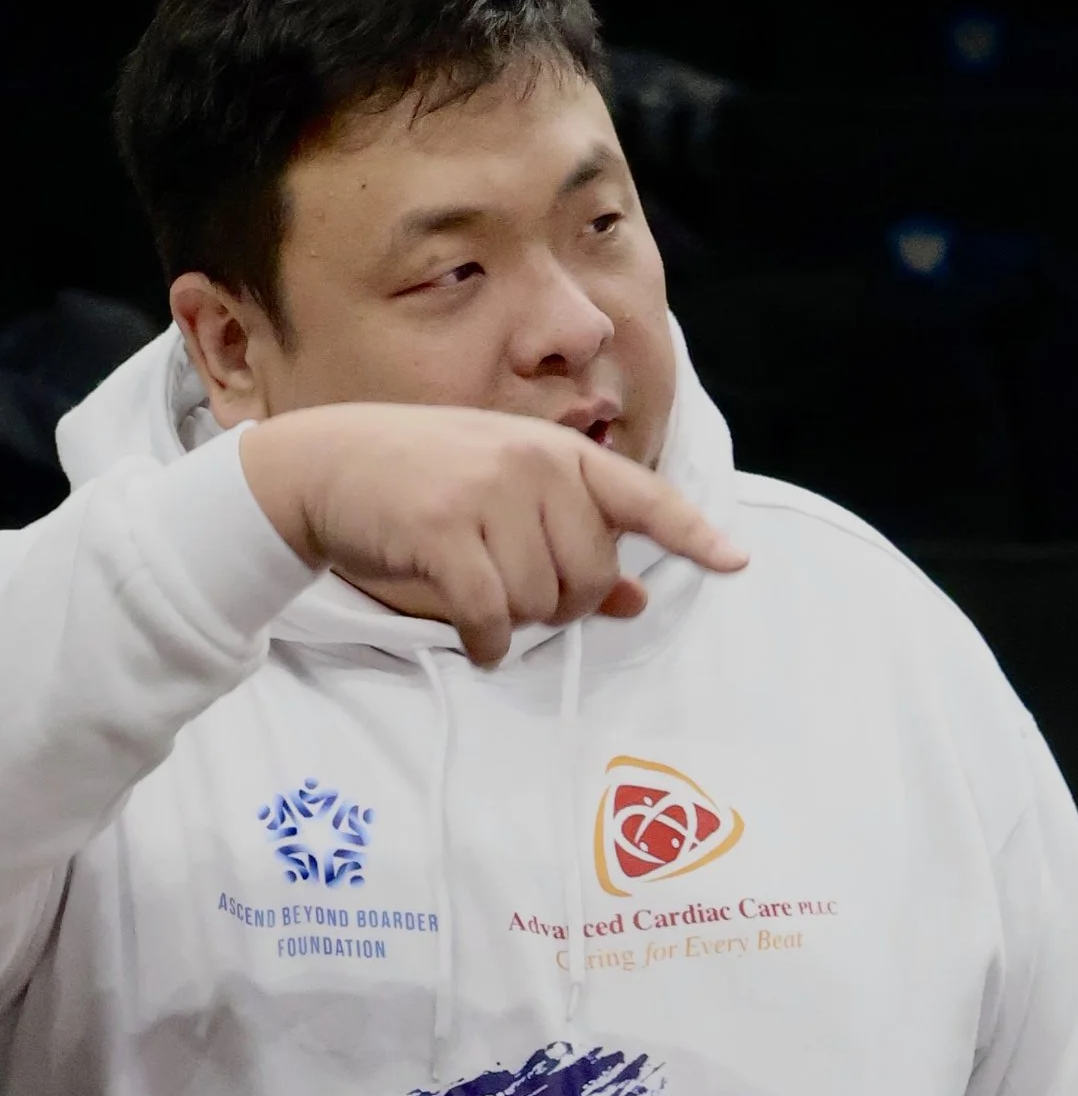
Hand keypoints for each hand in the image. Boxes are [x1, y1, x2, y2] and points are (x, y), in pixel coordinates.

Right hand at [242, 405, 746, 666]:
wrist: (323, 464)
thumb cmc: (422, 483)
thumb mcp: (503, 498)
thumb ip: (571, 543)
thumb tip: (635, 602)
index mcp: (558, 452)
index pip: (642, 496)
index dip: (691, 535)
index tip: (736, 561)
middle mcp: (534, 464)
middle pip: (592, 576)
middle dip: (560, 604)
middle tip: (516, 594)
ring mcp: (489, 493)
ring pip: (541, 601)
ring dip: (513, 621)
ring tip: (477, 595)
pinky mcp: (444, 530)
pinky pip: (491, 615)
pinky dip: (485, 642)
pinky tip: (473, 641)